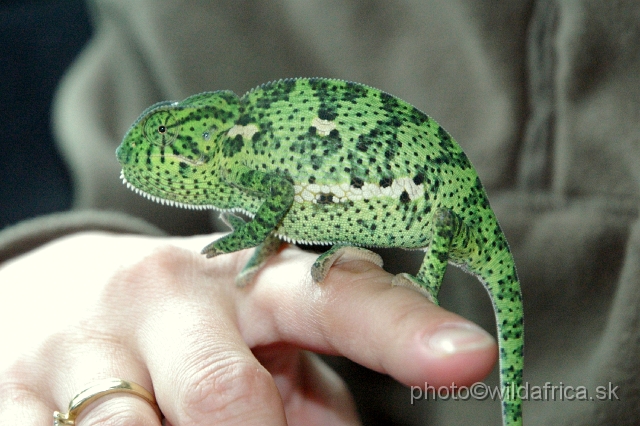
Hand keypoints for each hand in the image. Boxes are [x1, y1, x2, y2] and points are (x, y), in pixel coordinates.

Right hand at [0, 231, 496, 424]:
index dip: (403, 331)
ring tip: (173, 424)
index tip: (469, 357)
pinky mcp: (11, 380)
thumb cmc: (191, 328)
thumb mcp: (258, 344)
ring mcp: (86, 337)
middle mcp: (169, 295)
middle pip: (226, 394)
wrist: (56, 292)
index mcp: (249, 280)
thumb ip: (312, 399)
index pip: (335, 296)